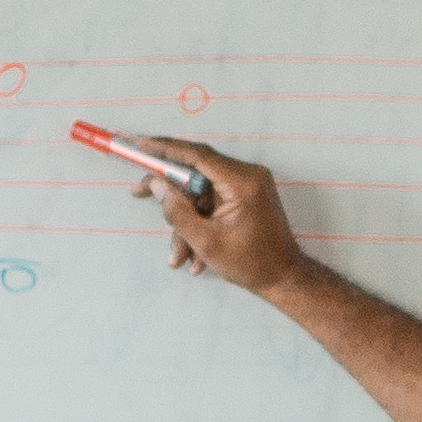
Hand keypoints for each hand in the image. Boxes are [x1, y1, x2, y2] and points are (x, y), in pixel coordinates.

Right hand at [138, 139, 304, 297]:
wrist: (284, 278)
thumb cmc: (251, 263)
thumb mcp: (207, 242)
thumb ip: (178, 212)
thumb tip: (156, 184)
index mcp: (242, 181)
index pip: (197, 155)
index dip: (165, 147)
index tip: (140, 143)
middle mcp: (246, 176)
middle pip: (195, 174)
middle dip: (169, 194)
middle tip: (137, 194)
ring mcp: (246, 186)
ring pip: (201, 195)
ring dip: (185, 224)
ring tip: (178, 258)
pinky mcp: (244, 198)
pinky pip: (212, 205)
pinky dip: (199, 227)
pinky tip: (194, 258)